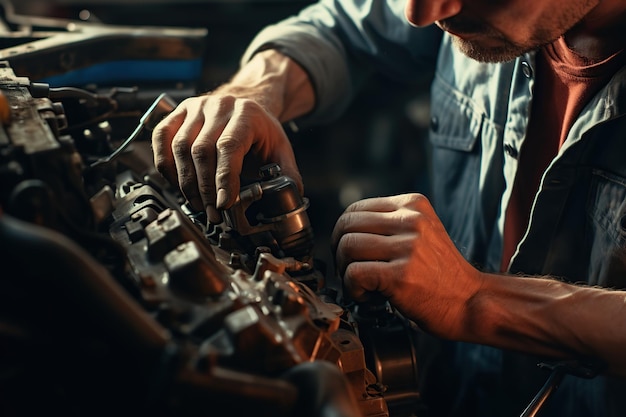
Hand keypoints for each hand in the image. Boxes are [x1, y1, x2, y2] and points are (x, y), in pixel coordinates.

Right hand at [150, 50, 313, 222]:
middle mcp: (218, 106)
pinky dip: (166, 165)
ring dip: (186, 183)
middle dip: (206, 188)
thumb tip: (291, 198)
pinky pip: (161, 139)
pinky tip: (178, 183)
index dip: (224, 178)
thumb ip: (287, 174)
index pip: (229, 146)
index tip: (224, 204)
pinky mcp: (177, 113)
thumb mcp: (280, 149)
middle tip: (212, 213)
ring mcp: (195, 107)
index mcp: (247, 113)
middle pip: (201, 150)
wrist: (246, 106)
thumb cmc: (261, 131)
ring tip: (198, 204)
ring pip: (180, 147)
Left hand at [331, 193, 483, 338]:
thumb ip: (391, 224)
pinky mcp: (401, 275)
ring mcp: (407, 247)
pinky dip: (353, 289)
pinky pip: (354, 274)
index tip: (347, 252)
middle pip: (347, 226)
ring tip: (362, 286)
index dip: (343, 233)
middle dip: (339, 251)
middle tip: (348, 271)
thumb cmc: (442, 274)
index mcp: (413, 205)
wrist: (471, 303)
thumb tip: (346, 230)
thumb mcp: (422, 232)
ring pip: (347, 248)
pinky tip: (368, 297)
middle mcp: (411, 221)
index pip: (356, 209)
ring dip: (345, 272)